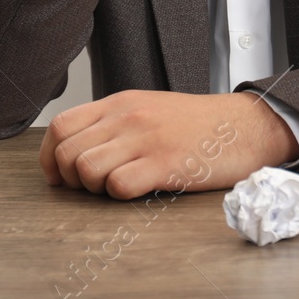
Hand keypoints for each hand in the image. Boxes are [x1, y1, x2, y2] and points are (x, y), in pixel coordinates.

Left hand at [38, 90, 296, 199]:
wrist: (247, 126)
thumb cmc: (199, 124)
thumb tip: (76, 151)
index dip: (51, 158)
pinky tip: (142, 189)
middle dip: (71, 179)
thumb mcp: (151, 108)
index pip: (61, 127)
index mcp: (121, 102)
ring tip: (120, 186)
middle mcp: (129, 116)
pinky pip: (119, 186)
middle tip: (94, 186)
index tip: (61, 176)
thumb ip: (114, 123)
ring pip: (86, 169)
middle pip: (67, 152)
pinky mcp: (165, 163)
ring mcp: (147, 139)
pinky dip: (122, 195)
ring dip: (95, 188)